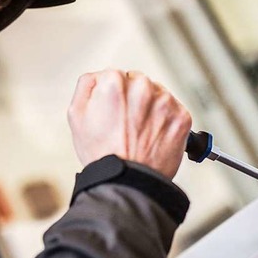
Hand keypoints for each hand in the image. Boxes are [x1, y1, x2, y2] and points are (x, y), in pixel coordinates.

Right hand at [68, 70, 191, 179]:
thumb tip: (98, 76)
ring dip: (151, 109)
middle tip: (127, 125)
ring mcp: (165, 102)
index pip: (117, 76)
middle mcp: (142, 87)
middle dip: (134, 99)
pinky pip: (174, 111)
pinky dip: (167, 121)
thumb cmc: (102, 154)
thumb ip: (86, 85)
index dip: (114, 96)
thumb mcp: (76, 115)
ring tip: (140, 133)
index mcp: (115, 82)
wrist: (128, 182)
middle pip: (139, 83)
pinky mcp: (182, 117)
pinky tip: (154, 136)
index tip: (115, 112)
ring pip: (158, 95)